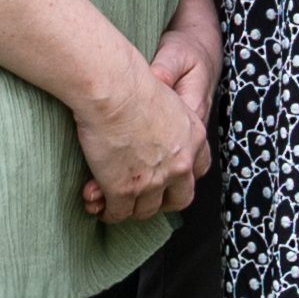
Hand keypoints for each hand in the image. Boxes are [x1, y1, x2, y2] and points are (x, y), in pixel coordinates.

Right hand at [71, 57, 208, 225]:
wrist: (114, 89)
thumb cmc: (132, 83)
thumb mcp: (168, 99)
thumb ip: (170, 122)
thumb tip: (156, 132)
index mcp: (194, 138)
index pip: (200, 168)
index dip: (183, 175)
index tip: (169, 175)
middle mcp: (180, 164)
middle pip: (180, 198)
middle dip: (163, 201)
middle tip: (145, 197)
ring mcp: (154, 181)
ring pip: (146, 210)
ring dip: (132, 208)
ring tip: (116, 202)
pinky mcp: (125, 190)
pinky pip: (118, 213)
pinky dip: (109, 212)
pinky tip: (98, 205)